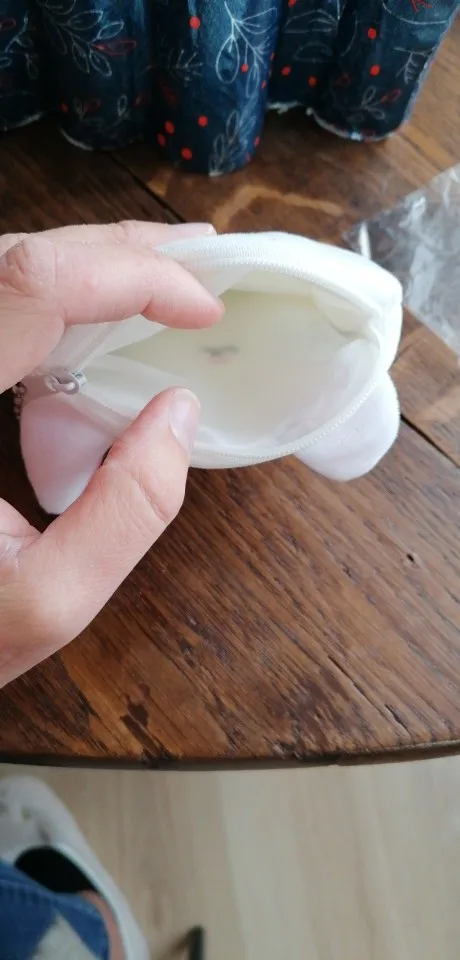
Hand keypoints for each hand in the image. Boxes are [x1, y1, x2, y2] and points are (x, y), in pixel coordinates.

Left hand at [0, 221, 221, 687]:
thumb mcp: (48, 601)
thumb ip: (126, 512)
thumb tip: (177, 410)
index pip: (33, 285)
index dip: (131, 276)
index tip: (201, 308)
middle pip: (16, 258)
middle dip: (121, 252)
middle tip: (200, 263)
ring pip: (5, 270)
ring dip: (93, 261)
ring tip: (167, 272)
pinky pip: (2, 304)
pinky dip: (62, 292)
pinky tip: (106, 303)